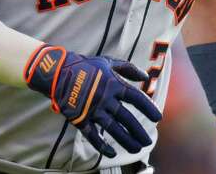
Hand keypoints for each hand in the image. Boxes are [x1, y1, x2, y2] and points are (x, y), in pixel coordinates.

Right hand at [25, 44, 161, 157]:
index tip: (157, 118)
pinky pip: (92, 136)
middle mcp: (105, 99)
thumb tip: (145, 76)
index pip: (136, 98)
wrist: (58, 72)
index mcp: (113, 84)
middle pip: (127, 118)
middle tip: (148, 142)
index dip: (148, 108)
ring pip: (113, 129)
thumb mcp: (108, 61)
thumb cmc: (85, 65)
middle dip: (139, 131)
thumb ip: (128, 68)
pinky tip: (111, 153)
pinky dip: (101, 146)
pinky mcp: (80, 119)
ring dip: (126, 140)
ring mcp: (92, 110)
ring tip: (136, 149)